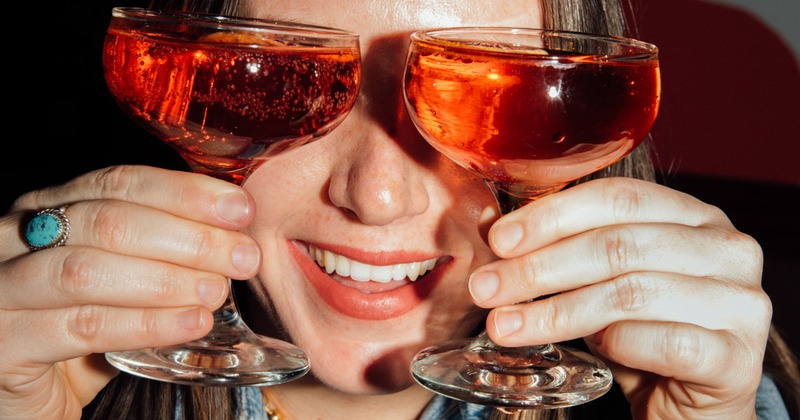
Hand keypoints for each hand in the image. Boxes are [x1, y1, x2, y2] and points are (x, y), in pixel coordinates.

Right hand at [0, 165, 260, 418]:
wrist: (28, 400)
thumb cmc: (79, 332)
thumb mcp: (119, 281)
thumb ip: (159, 252)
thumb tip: (234, 234)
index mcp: (47, 209)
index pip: (119, 183)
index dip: (184, 194)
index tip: (239, 209)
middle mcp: (13, 239)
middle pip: (108, 221)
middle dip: (188, 237)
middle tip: (242, 257)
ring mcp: (1, 290)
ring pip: (88, 269)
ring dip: (167, 278)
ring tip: (217, 291)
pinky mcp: (2, 344)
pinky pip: (82, 326)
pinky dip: (145, 322)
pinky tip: (191, 324)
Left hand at [470, 177, 767, 418]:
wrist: (694, 405)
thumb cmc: (643, 335)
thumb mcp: (602, 284)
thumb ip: (563, 252)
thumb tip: (491, 229)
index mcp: (695, 216)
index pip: (618, 198)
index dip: (551, 216)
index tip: (498, 240)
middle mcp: (727, 249)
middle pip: (618, 245)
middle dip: (539, 268)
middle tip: (486, 288)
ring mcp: (741, 302)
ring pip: (631, 294)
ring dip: (556, 311)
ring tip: (505, 326)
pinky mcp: (739, 358)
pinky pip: (664, 343)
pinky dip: (615, 345)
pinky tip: (588, 350)